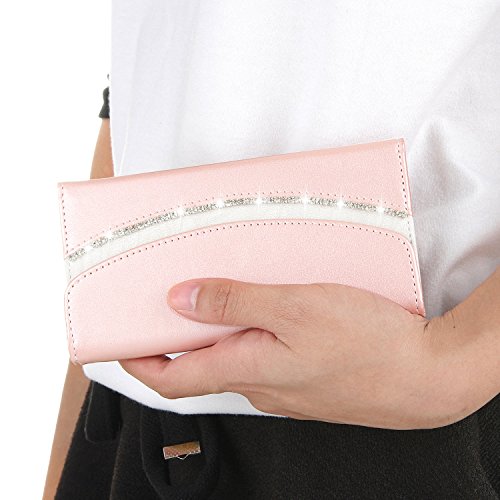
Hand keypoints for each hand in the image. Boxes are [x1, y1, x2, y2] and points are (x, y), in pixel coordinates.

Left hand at [119, 278, 490, 429]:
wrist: (425, 376)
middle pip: (201, 364)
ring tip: (223, 291)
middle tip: (172, 298)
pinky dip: (251, 333)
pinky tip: (269, 307)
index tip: (121, 340)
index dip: (139, 361)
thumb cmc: (366, 343)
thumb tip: (182, 299)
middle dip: (179, 336)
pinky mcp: (306, 377)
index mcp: (247, 370)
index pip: (172, 377)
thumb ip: (234, 302)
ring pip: (235, 357)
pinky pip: (264, 356)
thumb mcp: (294, 308)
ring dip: (219, 330)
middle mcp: (260, 385)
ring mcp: (284, 385)